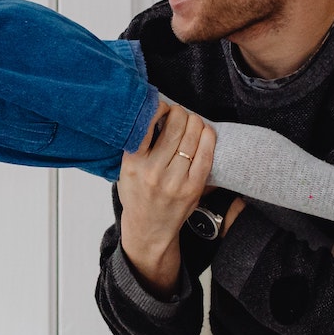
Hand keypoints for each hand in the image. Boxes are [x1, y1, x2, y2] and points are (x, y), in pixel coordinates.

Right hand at [116, 101, 215, 295]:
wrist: (148, 228)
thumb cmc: (137, 194)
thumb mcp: (126, 169)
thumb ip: (137, 145)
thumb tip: (156, 114)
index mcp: (133, 163)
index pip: (148, 124)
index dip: (160, 108)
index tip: (163, 106)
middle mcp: (154, 171)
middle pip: (175, 128)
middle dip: (180, 113)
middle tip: (180, 112)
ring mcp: (175, 181)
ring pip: (192, 139)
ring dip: (195, 122)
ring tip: (192, 120)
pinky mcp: (193, 188)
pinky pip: (205, 156)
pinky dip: (208, 139)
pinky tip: (206, 131)